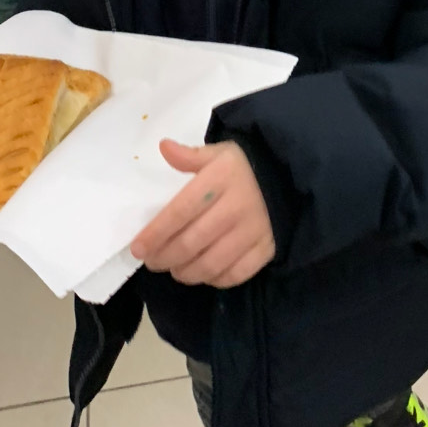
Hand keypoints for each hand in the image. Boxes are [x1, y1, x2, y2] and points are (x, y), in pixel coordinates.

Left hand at [132, 139, 275, 287]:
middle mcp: (236, 207)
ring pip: (211, 263)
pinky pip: (236, 274)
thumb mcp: (219, 153)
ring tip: (175, 270)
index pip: (181, 211)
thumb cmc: (245, 166)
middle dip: (166, 257)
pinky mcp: (266, 248)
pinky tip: (204, 274)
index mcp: (220, 179)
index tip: (138, 247)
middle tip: (153, 262)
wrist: (288, 176)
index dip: (156, 233)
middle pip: (192, 242)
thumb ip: (190, 155)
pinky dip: (215, 280)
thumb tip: (163, 147)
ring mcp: (253, 231)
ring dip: (187, 272)